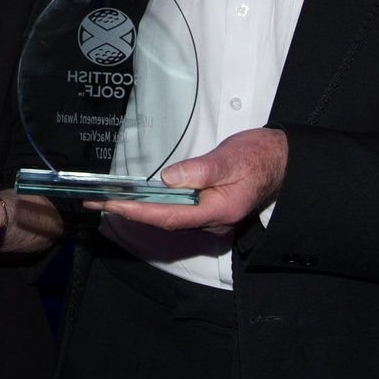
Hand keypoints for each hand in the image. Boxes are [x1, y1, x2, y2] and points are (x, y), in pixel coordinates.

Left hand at [88, 127, 287, 234]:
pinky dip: (153, 206)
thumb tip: (170, 179)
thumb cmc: (259, 158)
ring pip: (168, 218)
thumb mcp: (230, 158)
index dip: (137, 212)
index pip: (169, 216)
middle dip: (128, 213)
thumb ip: (200, 170)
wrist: (281, 162)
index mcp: (218, 210)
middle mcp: (212, 220)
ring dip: (138, 210)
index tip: (110, 205)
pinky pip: (176, 212)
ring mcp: (210, 217)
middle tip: (96, 203)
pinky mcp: (208, 210)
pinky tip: (138, 200)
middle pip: (163, 220)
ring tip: (108, 201)